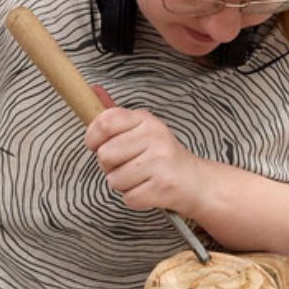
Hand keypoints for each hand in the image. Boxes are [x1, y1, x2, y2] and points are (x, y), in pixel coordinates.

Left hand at [86, 87, 207, 214]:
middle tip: (129, 165)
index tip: (97, 145)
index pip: (105, 122)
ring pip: (114, 180)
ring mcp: (160, 161)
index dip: (93, 137)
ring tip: (141, 177)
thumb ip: (116, 117)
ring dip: (123, 184)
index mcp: (145, 120)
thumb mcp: (142, 130)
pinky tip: (149, 188)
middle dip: (110, 166)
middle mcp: (154, 136)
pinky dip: (135, 198)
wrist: (195, 180)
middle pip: (105, 155)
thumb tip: (93, 89)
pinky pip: (128, 197)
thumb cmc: (162, 156)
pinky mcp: (162, 185)